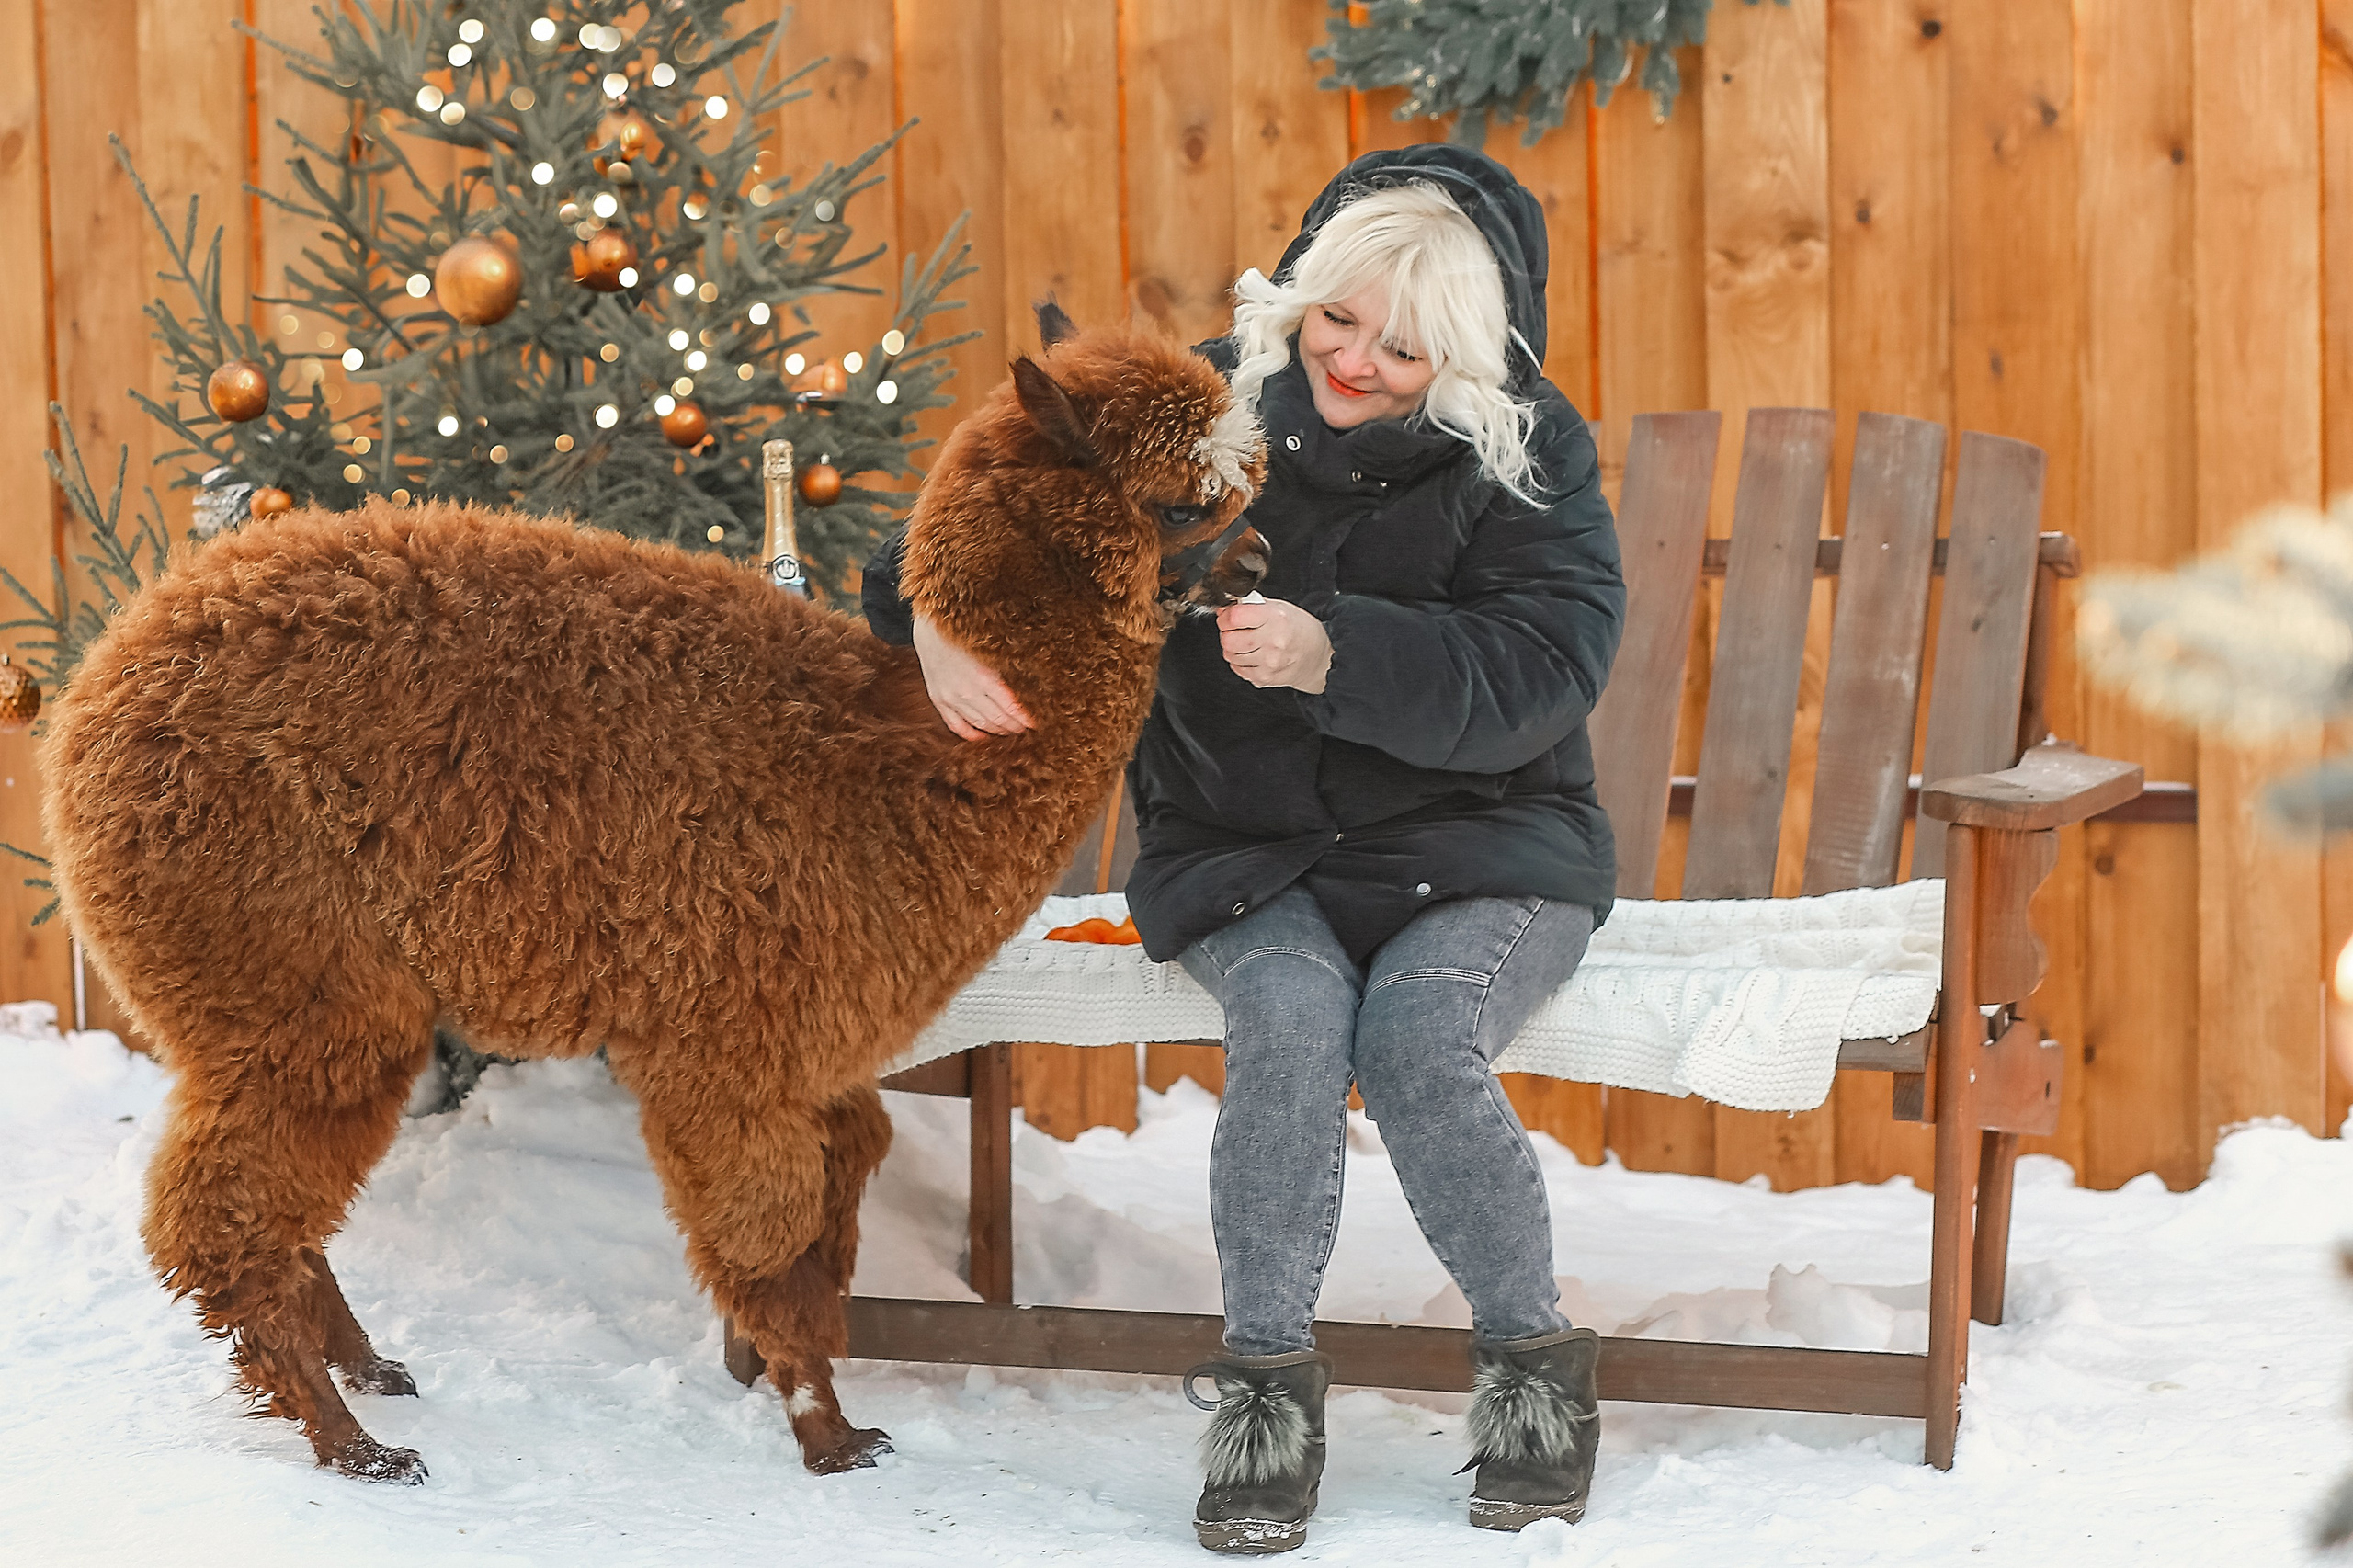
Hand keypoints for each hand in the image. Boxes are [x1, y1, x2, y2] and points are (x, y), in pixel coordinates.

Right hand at [913, 615, 1032, 740]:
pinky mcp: (938, 699)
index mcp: (985, 676)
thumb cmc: (967, 629)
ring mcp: (951, 698)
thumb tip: (1035, 681)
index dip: (1027, 719)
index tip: (1037, 723)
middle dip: (1015, 727)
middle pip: (998, 720)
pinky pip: (956, 725)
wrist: (932, 624)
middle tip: (1027, 728)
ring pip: (980, 724)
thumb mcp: (994, 645)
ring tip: (1010, 730)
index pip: (1012, 709)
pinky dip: (972, 734)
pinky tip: (983, 736)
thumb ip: (1011, 666)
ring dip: (998, 730)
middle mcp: (967, 691)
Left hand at [1217, 597, 1331, 692]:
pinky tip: (1252, 654)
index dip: (1225, 616)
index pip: (1235, 617)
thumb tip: (1225, 610)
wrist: (1316, 657)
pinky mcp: (1264, 678)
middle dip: (1226, 633)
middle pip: (1229, 639)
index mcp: (1276, 619)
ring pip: (1230, 655)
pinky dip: (1239, 661)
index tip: (1227, 615)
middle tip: (1234, 629)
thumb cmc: (1299, 629)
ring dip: (1232, 648)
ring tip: (1246, 642)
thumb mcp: (1279, 608)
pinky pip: (1237, 668)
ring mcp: (1268, 663)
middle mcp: (1273, 642)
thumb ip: (1252, 606)